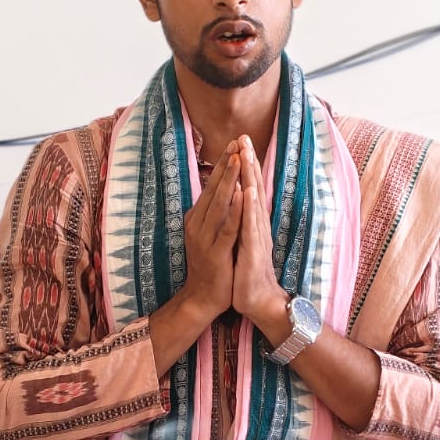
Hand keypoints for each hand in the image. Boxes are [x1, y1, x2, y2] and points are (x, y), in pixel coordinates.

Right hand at [180, 144, 241, 323]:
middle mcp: (198, 224)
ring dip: (229, 181)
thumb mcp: (210, 234)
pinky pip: (227, 228)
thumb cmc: (211, 265)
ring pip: (219, 204)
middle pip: (214, 189)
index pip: (211, 186)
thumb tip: (222, 190)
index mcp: (198, 218)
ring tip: (238, 159)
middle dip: (226, 165)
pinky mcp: (216, 252)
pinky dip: (235, 210)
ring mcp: (205, 238)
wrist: (203, 297)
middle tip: (236, 142)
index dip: (223, 165)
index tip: (234, 144)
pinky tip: (242, 194)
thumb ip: (214, 213)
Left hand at [231, 137, 287, 334]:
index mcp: (252, 222)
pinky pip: (251, 225)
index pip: (249, 188)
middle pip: (253, 188)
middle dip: (248, 162)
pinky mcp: (254, 249)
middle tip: (245, 137)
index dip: (246, 166)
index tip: (241, 142)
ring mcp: (257, 235)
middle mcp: (256, 225)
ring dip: (251, 177)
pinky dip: (250, 207)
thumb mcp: (241, 241)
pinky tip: (249, 191)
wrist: (256, 300)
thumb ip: (241, 221)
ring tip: (247, 155)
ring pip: (254, 201)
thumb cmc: (246, 272)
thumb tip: (237, 203)